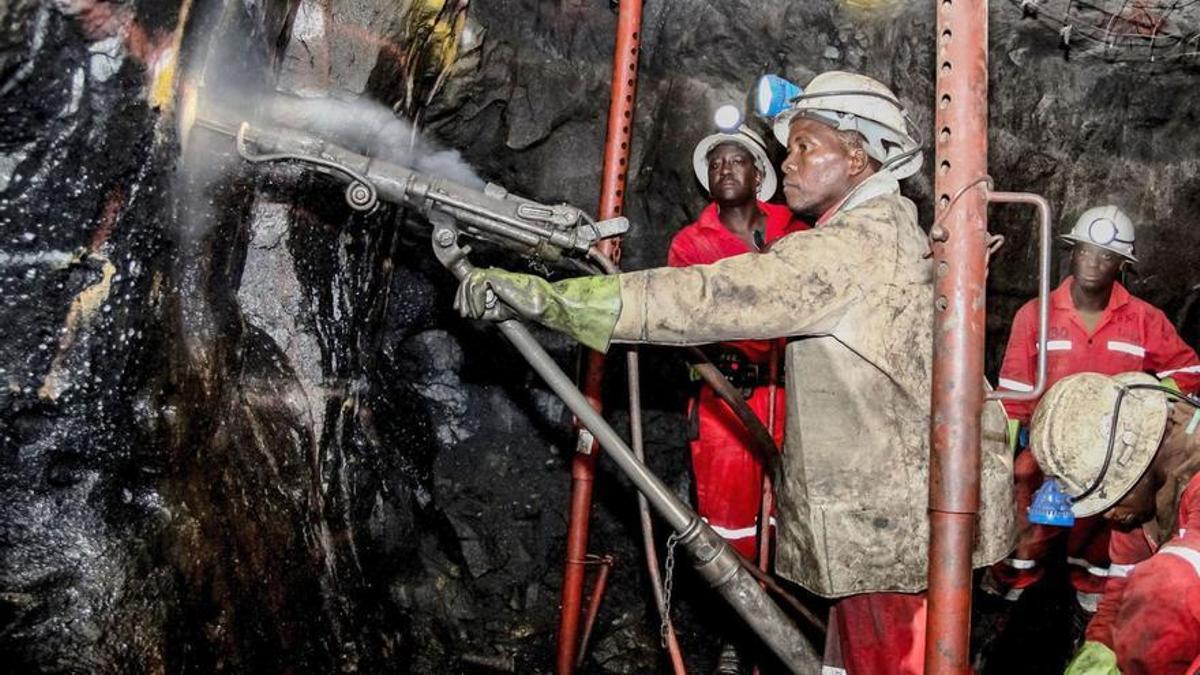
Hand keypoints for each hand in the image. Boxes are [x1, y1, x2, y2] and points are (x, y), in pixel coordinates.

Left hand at [452, 268, 621, 352]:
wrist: (544, 305)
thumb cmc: (530, 307)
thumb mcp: (502, 312)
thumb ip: (487, 310)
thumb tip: (470, 312)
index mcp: (496, 281)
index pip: (472, 281)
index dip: (462, 295)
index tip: (461, 310)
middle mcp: (496, 275)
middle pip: (468, 278)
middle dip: (462, 297)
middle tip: (464, 312)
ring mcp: (497, 274)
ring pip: (470, 279)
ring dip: (469, 299)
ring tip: (476, 313)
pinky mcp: (500, 276)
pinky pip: (478, 282)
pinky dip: (477, 298)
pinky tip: (484, 309)